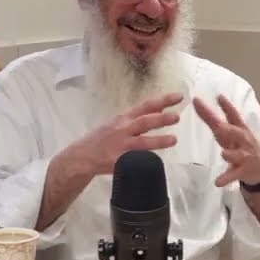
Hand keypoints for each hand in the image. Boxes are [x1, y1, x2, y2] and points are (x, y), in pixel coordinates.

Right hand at [65, 93, 182, 177]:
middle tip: (177, 116)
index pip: (146, 106)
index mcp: (124, 119)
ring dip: (158, 140)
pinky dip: (144, 161)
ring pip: (141, 142)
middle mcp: (122, 130)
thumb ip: (138, 118)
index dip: (163, 100)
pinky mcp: (116, 162)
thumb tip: (161, 107)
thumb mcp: (118, 123)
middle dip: (161, 118)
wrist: (81, 156)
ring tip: (174, 139)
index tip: (179, 96)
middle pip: (144, 122)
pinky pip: (133, 161)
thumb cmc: (103, 139)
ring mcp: (120, 146)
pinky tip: (156, 162)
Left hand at [193, 94, 259, 186]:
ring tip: (224, 154)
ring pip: (238, 155)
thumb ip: (212, 118)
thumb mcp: (229, 131)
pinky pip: (233, 175)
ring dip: (231, 154)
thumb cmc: (241, 144)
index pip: (234, 115)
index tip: (219, 96)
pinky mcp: (242, 171)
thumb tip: (196, 103)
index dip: (227, 106)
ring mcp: (244, 156)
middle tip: (220, 126)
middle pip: (238, 134)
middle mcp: (244, 141)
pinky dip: (226, 178)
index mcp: (239, 129)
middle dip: (230, 130)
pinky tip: (218, 182)